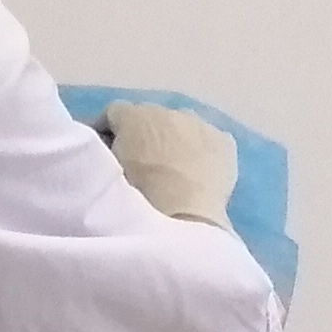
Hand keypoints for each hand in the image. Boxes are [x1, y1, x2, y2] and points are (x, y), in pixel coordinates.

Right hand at [105, 100, 240, 229]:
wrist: (181, 219)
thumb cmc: (135, 197)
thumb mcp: (108, 170)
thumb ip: (107, 150)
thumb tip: (111, 147)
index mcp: (133, 116)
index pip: (115, 113)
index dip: (109, 132)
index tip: (107, 149)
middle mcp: (168, 111)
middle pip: (151, 117)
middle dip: (144, 134)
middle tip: (142, 161)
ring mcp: (200, 125)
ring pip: (183, 126)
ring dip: (175, 140)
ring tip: (173, 168)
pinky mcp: (224, 142)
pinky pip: (210, 140)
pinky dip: (204, 152)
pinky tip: (200, 172)